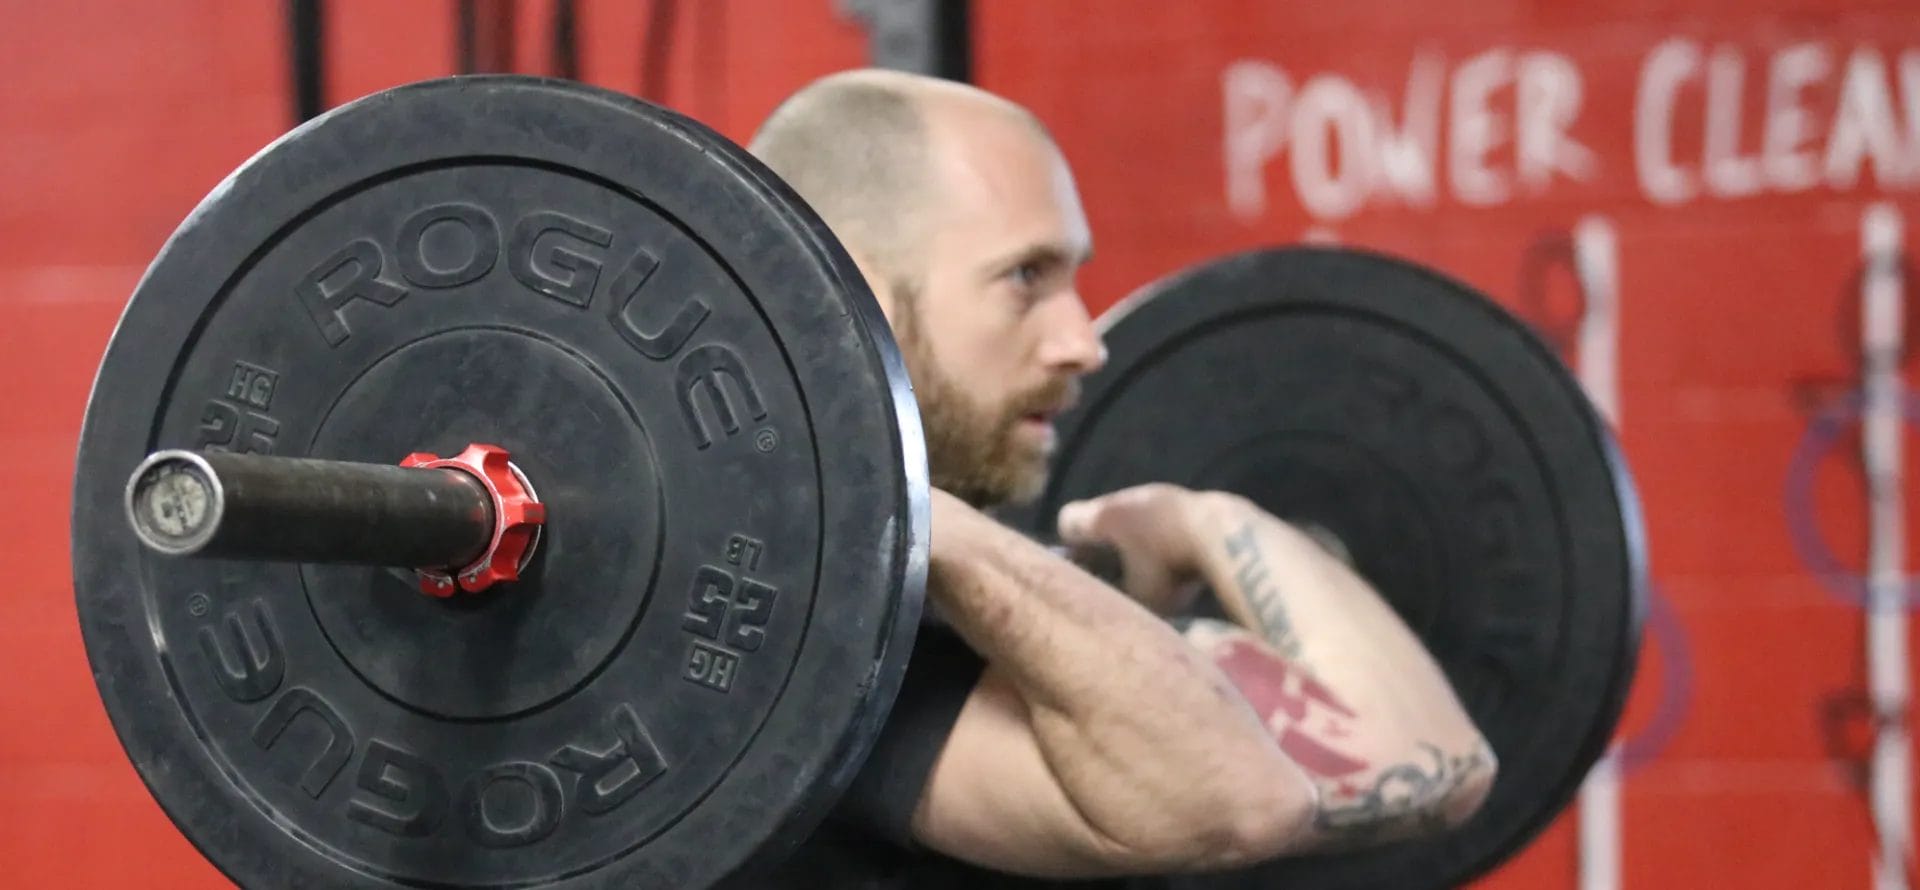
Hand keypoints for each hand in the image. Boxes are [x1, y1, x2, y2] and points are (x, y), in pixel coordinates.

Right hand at [1056, 483, 1214, 613]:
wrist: (1227, 536)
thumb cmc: (1173, 568)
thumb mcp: (1138, 598)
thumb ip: (1115, 600)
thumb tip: (1107, 606)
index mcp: (1105, 517)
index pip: (1067, 520)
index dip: (1069, 545)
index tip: (1081, 566)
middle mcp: (1126, 497)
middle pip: (1100, 516)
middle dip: (1104, 543)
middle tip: (1115, 570)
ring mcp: (1158, 493)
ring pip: (1131, 514)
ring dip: (1135, 536)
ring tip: (1152, 564)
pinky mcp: (1185, 497)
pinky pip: (1159, 514)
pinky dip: (1162, 532)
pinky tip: (1178, 554)